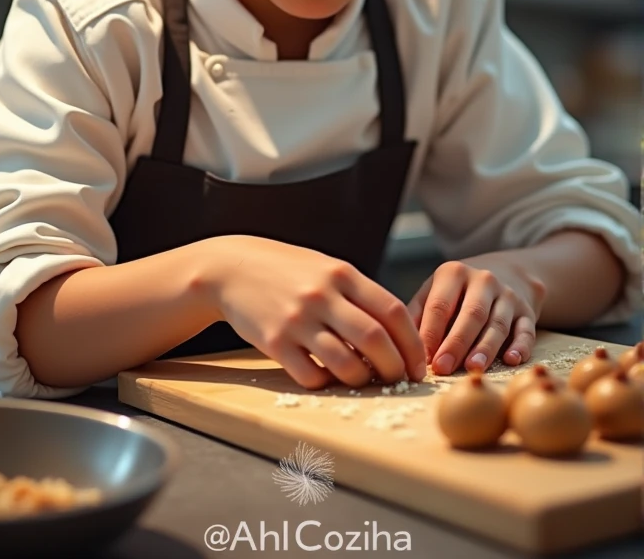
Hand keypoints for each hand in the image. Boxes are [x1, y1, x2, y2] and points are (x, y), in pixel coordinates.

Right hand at [196, 235, 426, 390]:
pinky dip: (326, 382)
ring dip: (362, 380)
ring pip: (346, 364)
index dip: (412, 343)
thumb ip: (359, 294)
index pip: (393, 312)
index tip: (418, 363)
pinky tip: (326, 375)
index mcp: (342, 274)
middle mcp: (322, 296)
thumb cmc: (288, 270)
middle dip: (394, 368)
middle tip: (397, 379)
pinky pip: (311, 376)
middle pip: (375, 340)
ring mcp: (298, 320)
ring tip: (363, 379)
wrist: (232, 268)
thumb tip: (396, 333)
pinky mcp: (275, 342)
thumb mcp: (327, 268)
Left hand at [406, 256, 546, 375]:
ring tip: (473, 368)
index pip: (440, 305)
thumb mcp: (436, 289)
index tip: (422, 358)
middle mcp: (483, 280)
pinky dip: (521, 346)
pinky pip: (526, 330)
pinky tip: (512, 360)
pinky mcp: (527, 311)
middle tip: (443, 368)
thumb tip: (403, 344)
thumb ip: (419, 313)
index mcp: (454, 273)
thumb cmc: (460, 290)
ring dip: (486, 348)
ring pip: (497, 324)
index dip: (431, 332)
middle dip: (456, 343)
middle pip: (471, 314)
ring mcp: (508, 295)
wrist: (507, 272)